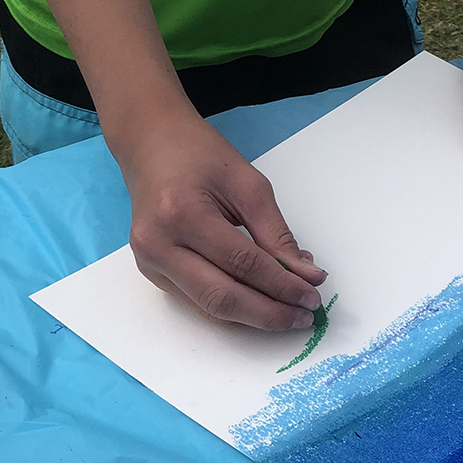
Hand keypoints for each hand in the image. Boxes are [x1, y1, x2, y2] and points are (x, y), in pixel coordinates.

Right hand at [119, 110, 326, 330]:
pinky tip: (261, 302)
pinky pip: (198, 302)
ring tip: (288, 313)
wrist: (151, 145)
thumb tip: (306, 276)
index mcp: (182, 213)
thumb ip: (277, 235)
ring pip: (209, 308)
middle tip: (303, 316)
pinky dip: (234, 307)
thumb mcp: (248, 185)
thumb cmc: (199, 155)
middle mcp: (158, 244)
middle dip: (269, 313)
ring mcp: (150, 262)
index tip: (312, 295)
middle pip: (222, 297)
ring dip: (254, 317)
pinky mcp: (152, 272)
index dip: (282, 285)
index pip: (242, 263)